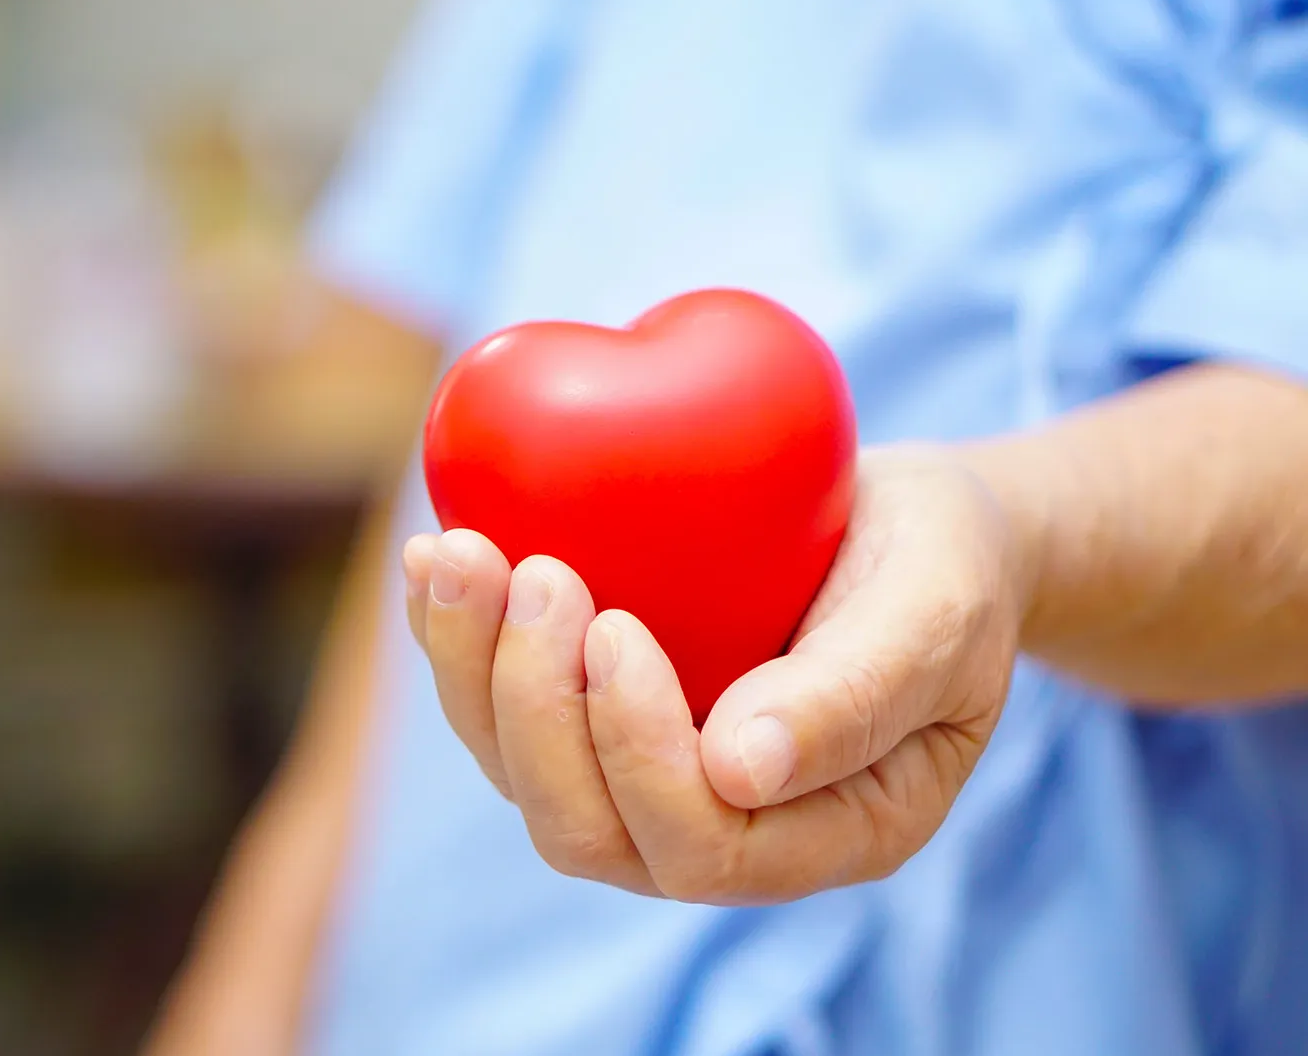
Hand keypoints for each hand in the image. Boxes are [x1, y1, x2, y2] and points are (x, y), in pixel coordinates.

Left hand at [400, 447, 1029, 903]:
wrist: (902, 524)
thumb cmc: (942, 564)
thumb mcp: (938, 608)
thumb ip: (857, 692)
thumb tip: (738, 771)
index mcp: (828, 834)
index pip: (704, 848)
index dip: (636, 754)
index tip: (615, 622)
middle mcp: (724, 831)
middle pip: (588, 831)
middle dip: (535, 710)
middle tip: (534, 575)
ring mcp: (645, 782)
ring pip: (523, 777)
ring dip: (472, 672)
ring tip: (457, 553)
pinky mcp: (591, 722)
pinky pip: (499, 714)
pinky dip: (452, 641)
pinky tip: (430, 556)